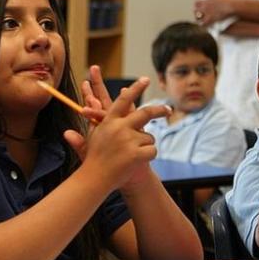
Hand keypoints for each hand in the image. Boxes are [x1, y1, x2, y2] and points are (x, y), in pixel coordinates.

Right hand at [63, 74, 167, 189]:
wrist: (93, 180)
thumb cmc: (93, 159)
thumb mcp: (93, 136)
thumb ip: (97, 120)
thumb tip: (90, 104)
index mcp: (109, 121)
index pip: (124, 100)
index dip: (135, 89)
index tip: (145, 79)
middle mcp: (119, 128)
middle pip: (145, 113)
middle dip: (159, 110)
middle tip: (168, 109)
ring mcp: (128, 141)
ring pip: (149, 137)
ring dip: (145, 146)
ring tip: (131, 156)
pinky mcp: (136, 154)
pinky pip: (153, 150)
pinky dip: (149, 156)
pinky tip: (137, 162)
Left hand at [193, 0, 233, 26]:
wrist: (231, 6)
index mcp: (206, 0)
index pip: (196, 3)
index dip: (196, 5)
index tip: (198, 7)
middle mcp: (204, 7)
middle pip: (195, 11)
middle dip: (196, 13)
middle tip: (199, 15)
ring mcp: (207, 13)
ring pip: (198, 18)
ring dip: (199, 20)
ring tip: (201, 21)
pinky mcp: (210, 19)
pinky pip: (203, 24)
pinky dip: (203, 25)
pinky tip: (205, 25)